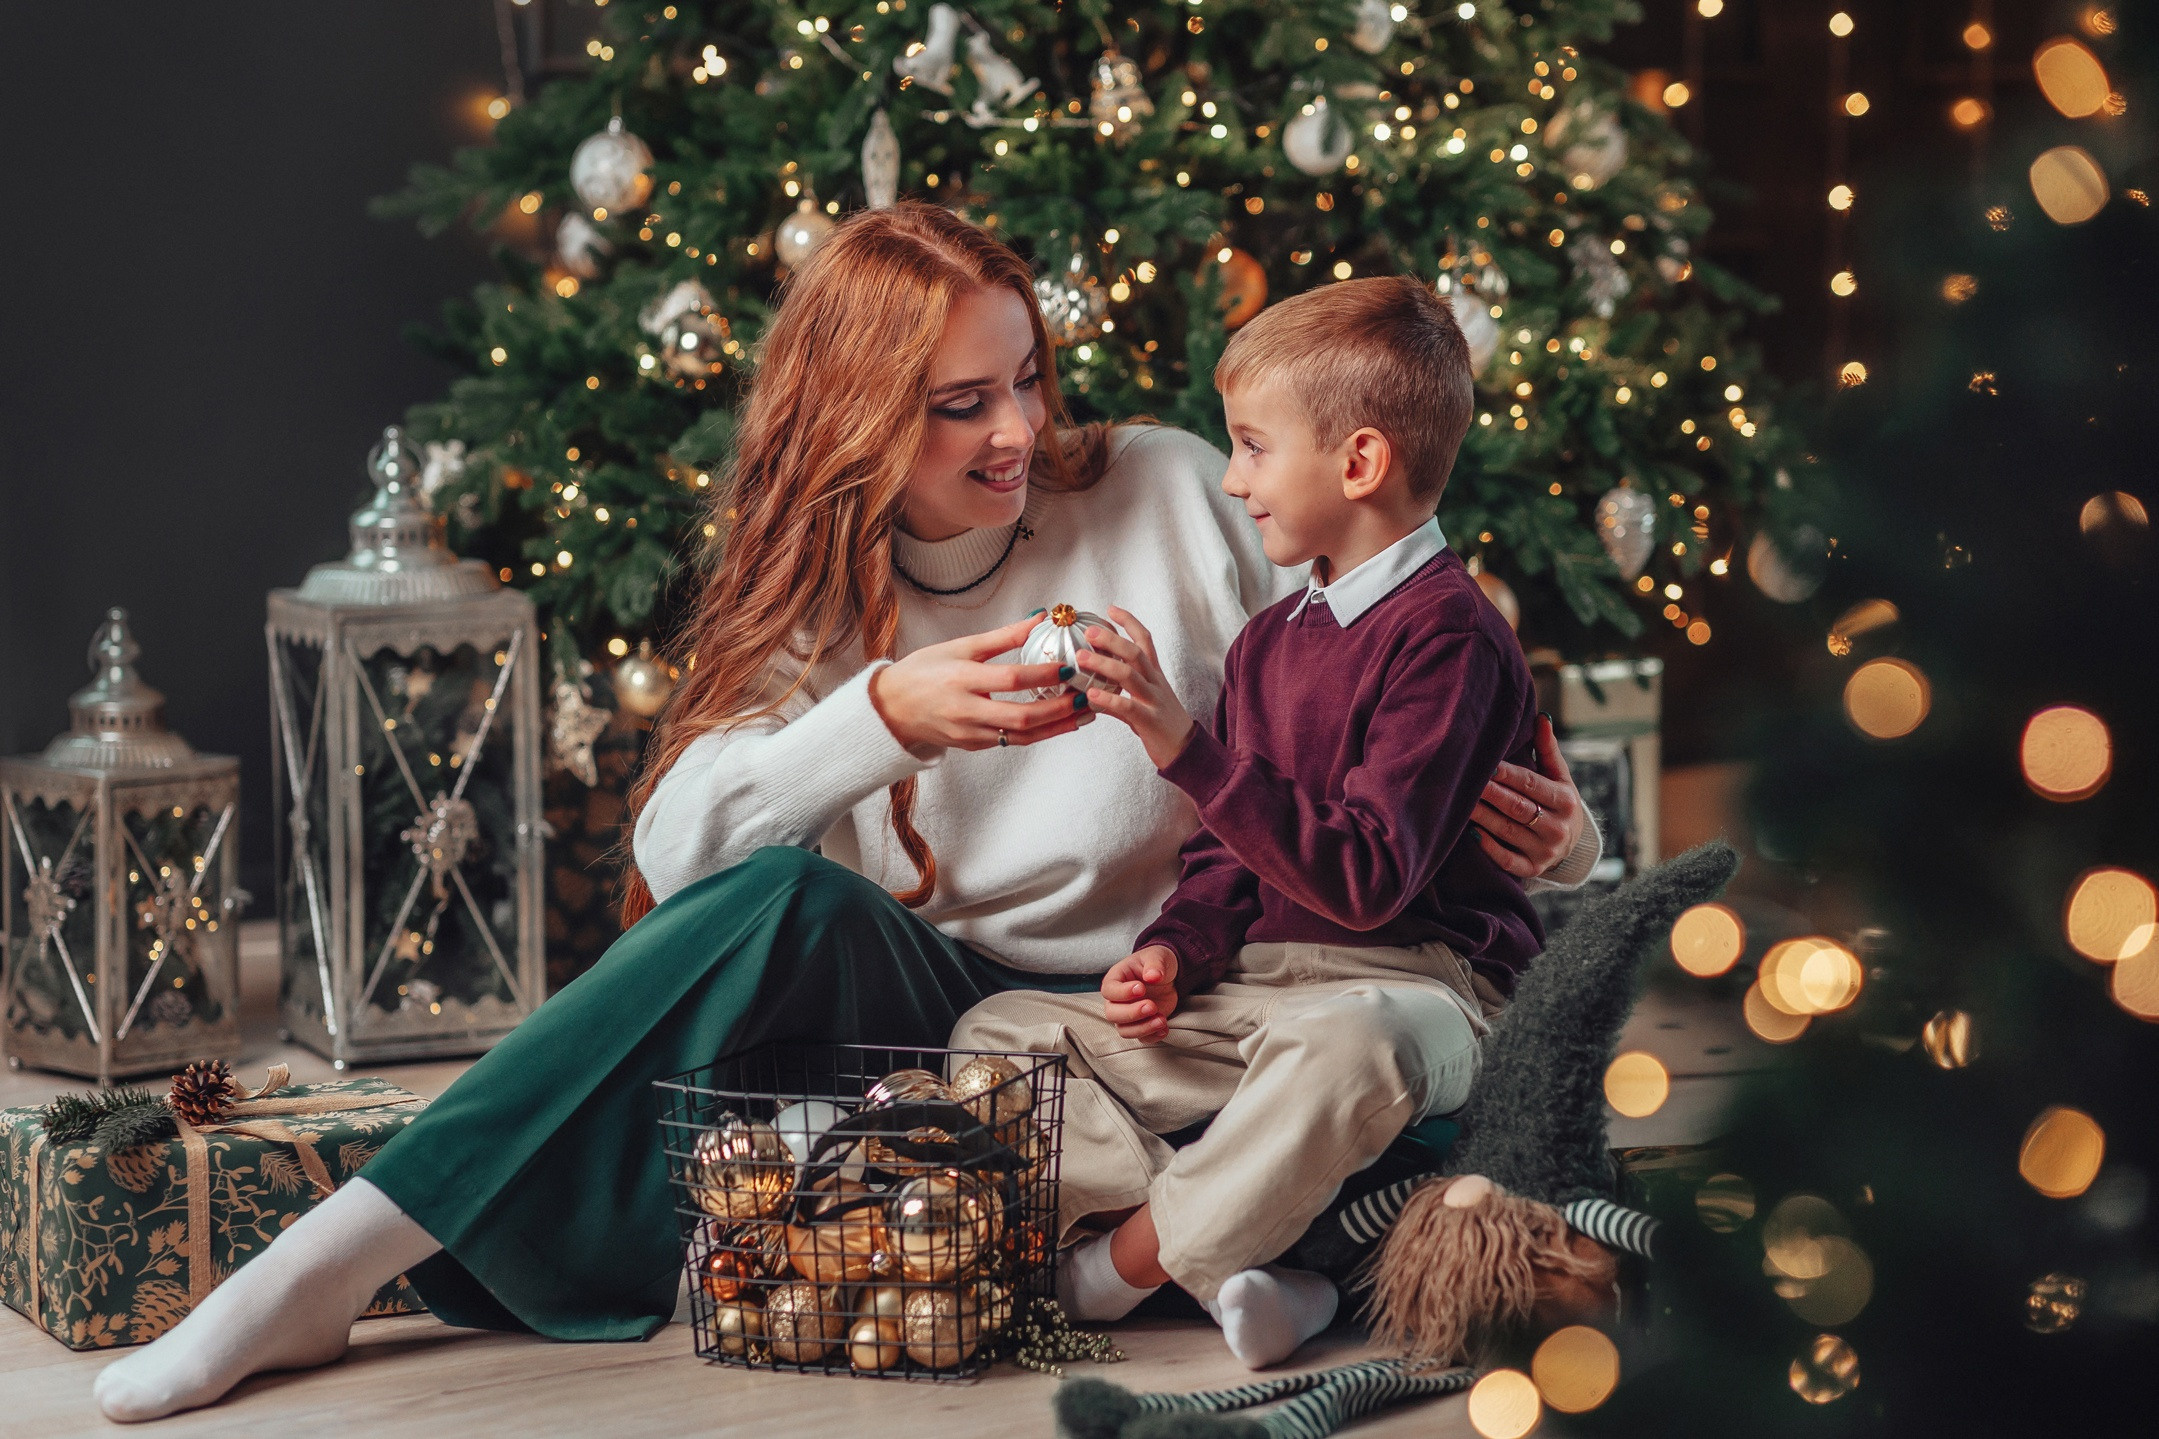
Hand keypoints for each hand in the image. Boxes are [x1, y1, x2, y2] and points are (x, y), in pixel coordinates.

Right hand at [868, 615, 1093, 751]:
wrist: (891, 708)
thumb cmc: (924, 671)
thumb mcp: (960, 647)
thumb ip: (1002, 636)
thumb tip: (1039, 617)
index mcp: (962, 679)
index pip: (1010, 679)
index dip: (1042, 674)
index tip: (1068, 667)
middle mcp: (966, 710)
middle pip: (1021, 716)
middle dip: (1058, 709)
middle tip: (1085, 696)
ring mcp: (970, 733)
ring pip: (1021, 736)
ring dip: (1056, 727)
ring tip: (1083, 715)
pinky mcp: (973, 746)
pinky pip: (1011, 742)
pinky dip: (1038, 734)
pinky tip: (1059, 723)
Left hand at [1071, 607, 1195, 768]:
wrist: (1188, 752)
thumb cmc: (1162, 724)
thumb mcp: (1146, 700)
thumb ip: (1124, 689)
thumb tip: (1093, 683)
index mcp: (1155, 674)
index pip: (1145, 640)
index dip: (1129, 622)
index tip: (1110, 609)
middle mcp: (1155, 683)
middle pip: (1135, 652)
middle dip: (1112, 639)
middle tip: (1089, 631)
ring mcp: (1154, 701)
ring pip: (1130, 675)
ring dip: (1104, 664)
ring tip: (1081, 657)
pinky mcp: (1150, 721)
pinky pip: (1128, 707)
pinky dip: (1108, 700)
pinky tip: (1090, 696)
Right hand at [1101, 945, 1178, 1040]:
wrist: (1167, 975)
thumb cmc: (1156, 962)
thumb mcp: (1157, 956)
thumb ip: (1154, 964)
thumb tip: (1153, 976)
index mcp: (1116, 979)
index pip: (1109, 990)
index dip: (1122, 993)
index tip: (1141, 988)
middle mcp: (1117, 999)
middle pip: (1112, 1014)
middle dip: (1132, 1013)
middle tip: (1152, 1006)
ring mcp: (1128, 1014)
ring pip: (1124, 1030)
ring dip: (1143, 1028)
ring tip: (1162, 1020)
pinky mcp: (1141, 1024)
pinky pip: (1141, 1037)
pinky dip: (1152, 1036)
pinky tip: (1164, 1028)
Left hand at [1472, 714, 1588, 878]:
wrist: (1573, 845)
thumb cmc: (1558, 801)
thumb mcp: (1560, 777)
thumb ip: (1548, 749)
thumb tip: (1540, 716)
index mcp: (1565, 800)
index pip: (1531, 784)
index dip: (1508, 774)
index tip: (1486, 763)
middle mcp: (1557, 827)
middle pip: (1517, 807)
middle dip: (1490, 793)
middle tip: (1465, 780)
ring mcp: (1545, 850)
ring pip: (1507, 831)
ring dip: (1482, 816)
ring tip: (1459, 802)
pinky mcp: (1532, 868)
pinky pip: (1507, 859)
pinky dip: (1488, 847)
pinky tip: (1471, 833)